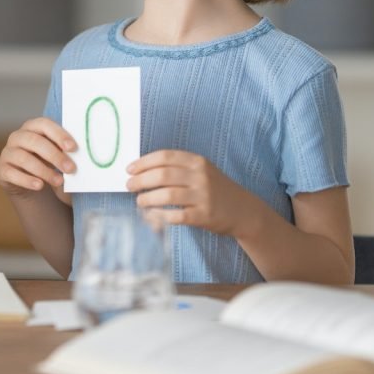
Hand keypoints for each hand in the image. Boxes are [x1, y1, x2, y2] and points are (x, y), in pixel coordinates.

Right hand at [0, 117, 76, 200]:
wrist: (34, 184)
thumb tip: (85, 156)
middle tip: (71, 169)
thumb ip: (66, 153)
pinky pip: (12, 173)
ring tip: (59, 182)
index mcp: (33, 127)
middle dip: (54, 155)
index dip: (58, 134)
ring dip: (44, 170)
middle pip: (34, 141)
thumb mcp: (59, 157)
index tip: (73, 148)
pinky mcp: (1, 170)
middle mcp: (18, 136)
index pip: (44, 124)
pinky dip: (27, 180)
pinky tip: (39, 186)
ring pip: (23, 158)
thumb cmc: (50, 165)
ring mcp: (7, 153)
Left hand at [126, 150, 258, 236]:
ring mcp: (203, 196)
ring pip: (167, 195)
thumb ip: (178, 168)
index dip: (143, 162)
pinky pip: (177, 215)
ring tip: (139, 201)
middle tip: (129, 185)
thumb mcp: (201, 171)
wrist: (244, 210)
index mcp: (197, 161)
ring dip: (148, 198)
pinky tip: (152, 216)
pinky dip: (161, 216)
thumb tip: (142, 170)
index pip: (164, 157)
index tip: (129, 169)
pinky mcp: (204, 215)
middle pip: (163, 175)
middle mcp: (200, 176)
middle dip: (141, 180)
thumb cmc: (215, 189)